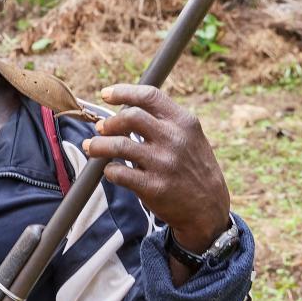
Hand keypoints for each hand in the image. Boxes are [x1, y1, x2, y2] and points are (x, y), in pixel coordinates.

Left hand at [82, 84, 230, 275]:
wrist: (208, 208)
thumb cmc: (193, 168)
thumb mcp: (190, 137)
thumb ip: (165, 122)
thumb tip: (125, 109)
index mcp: (184, 122)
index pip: (149, 96)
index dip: (123, 92)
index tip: (106, 94)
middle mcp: (174, 139)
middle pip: (130, 116)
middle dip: (110, 122)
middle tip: (101, 128)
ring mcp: (163, 163)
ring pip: (119, 145)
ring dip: (99, 145)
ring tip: (92, 147)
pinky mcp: (153, 186)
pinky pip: (119, 173)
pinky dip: (109, 170)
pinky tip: (110, 170)